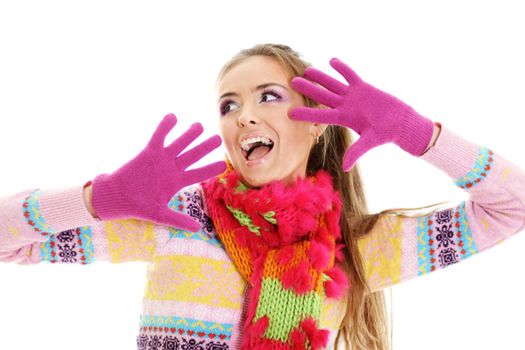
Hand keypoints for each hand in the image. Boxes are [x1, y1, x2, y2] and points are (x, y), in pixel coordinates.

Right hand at [92, 113, 225, 230]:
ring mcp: (161, 159)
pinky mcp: (149, 152)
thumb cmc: (138, 206)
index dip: (210, 168)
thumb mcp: (160, 215)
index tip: (223, 165)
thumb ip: (179, 220)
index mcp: (177, 182)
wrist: (117, 197)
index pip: (198, 173)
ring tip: (199, 125)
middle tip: (218, 138)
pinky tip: (173, 117)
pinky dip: (165, 127)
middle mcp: (172, 168)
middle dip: (205, 147)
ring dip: (189, 134)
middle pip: (193, 155)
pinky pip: (159, 137)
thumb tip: (198, 229)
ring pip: (179, 144)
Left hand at [290, 58, 434, 170]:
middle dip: (307, 89)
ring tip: (307, 69)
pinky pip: (350, 76)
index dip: (305, 113)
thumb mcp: (369, 142)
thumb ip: (356, 152)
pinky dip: (342, 69)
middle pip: (322, 96)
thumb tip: (345, 168)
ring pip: (333, 84)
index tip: (289, 112)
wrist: (400, 123)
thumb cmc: (385, 133)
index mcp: (344, 119)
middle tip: (291, 82)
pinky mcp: (364, 88)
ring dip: (320, 77)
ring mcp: (353, 96)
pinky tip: (332, 61)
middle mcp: (345, 106)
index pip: (320, 115)